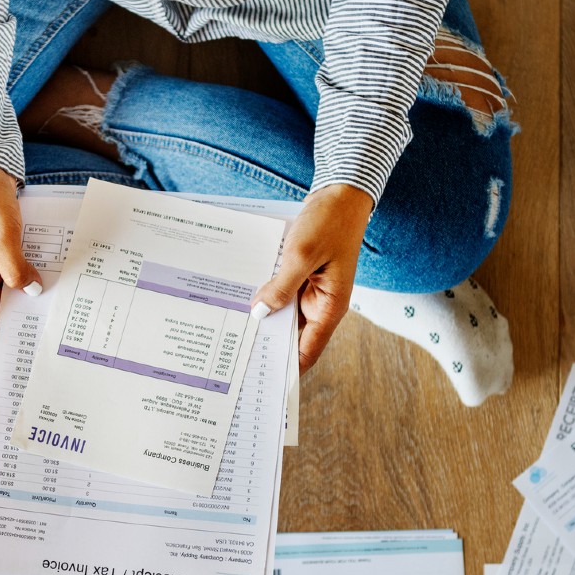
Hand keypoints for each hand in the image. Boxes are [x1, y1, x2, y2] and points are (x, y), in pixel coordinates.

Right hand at [0, 166, 41, 344]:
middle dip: (24, 317)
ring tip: (60, 305)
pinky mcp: (4, 247)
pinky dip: (35, 271)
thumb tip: (33, 291)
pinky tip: (57, 276)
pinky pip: (20, 267)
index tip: (24, 350)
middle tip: (52, 329)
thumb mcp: (0, 234)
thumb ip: (15, 267)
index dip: (0, 339)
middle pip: (0, 308)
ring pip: (14, 287)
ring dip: (33, 292)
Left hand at [252, 184, 374, 372]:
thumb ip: (281, 286)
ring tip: (233, 329)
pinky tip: (244, 297)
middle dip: (267, 341)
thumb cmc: (329, 223)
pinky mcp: (302, 276)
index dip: (286, 368)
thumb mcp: (301, 255)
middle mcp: (322, 304)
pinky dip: (266, 294)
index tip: (264, 381)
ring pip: (284, 312)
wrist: (340, 193)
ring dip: (264, 315)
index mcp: (330, 307)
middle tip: (237, 355)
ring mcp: (312, 290)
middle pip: (291, 334)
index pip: (307, 350)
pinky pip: (282, 292)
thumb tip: (260, 312)